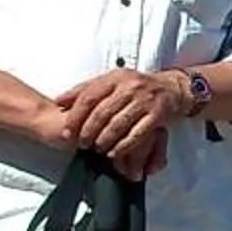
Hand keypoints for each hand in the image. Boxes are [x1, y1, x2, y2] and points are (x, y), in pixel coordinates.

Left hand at [56, 68, 189, 179]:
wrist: (172, 88)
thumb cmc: (135, 87)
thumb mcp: (111, 81)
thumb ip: (85, 90)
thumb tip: (59, 101)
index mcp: (114, 78)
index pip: (89, 96)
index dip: (76, 116)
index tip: (67, 132)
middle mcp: (130, 86)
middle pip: (102, 112)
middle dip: (89, 131)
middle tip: (82, 144)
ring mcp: (145, 100)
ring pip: (118, 124)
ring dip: (104, 140)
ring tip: (97, 149)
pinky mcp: (158, 114)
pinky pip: (137, 133)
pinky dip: (124, 145)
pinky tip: (114, 153)